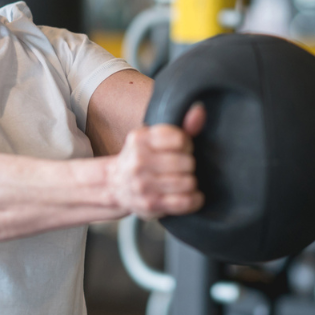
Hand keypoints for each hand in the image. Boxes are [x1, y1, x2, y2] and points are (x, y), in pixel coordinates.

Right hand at [108, 104, 205, 218]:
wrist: (115, 185)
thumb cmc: (142, 158)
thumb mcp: (155, 138)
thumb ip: (182, 126)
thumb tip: (200, 110)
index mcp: (140, 139)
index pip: (180, 139)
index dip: (187, 144)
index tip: (182, 148)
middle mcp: (138, 161)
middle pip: (186, 162)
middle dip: (189, 164)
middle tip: (183, 167)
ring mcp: (143, 185)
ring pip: (188, 182)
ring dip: (192, 182)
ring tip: (185, 180)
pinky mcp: (150, 204)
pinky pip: (184, 202)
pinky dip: (195, 200)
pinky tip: (193, 196)